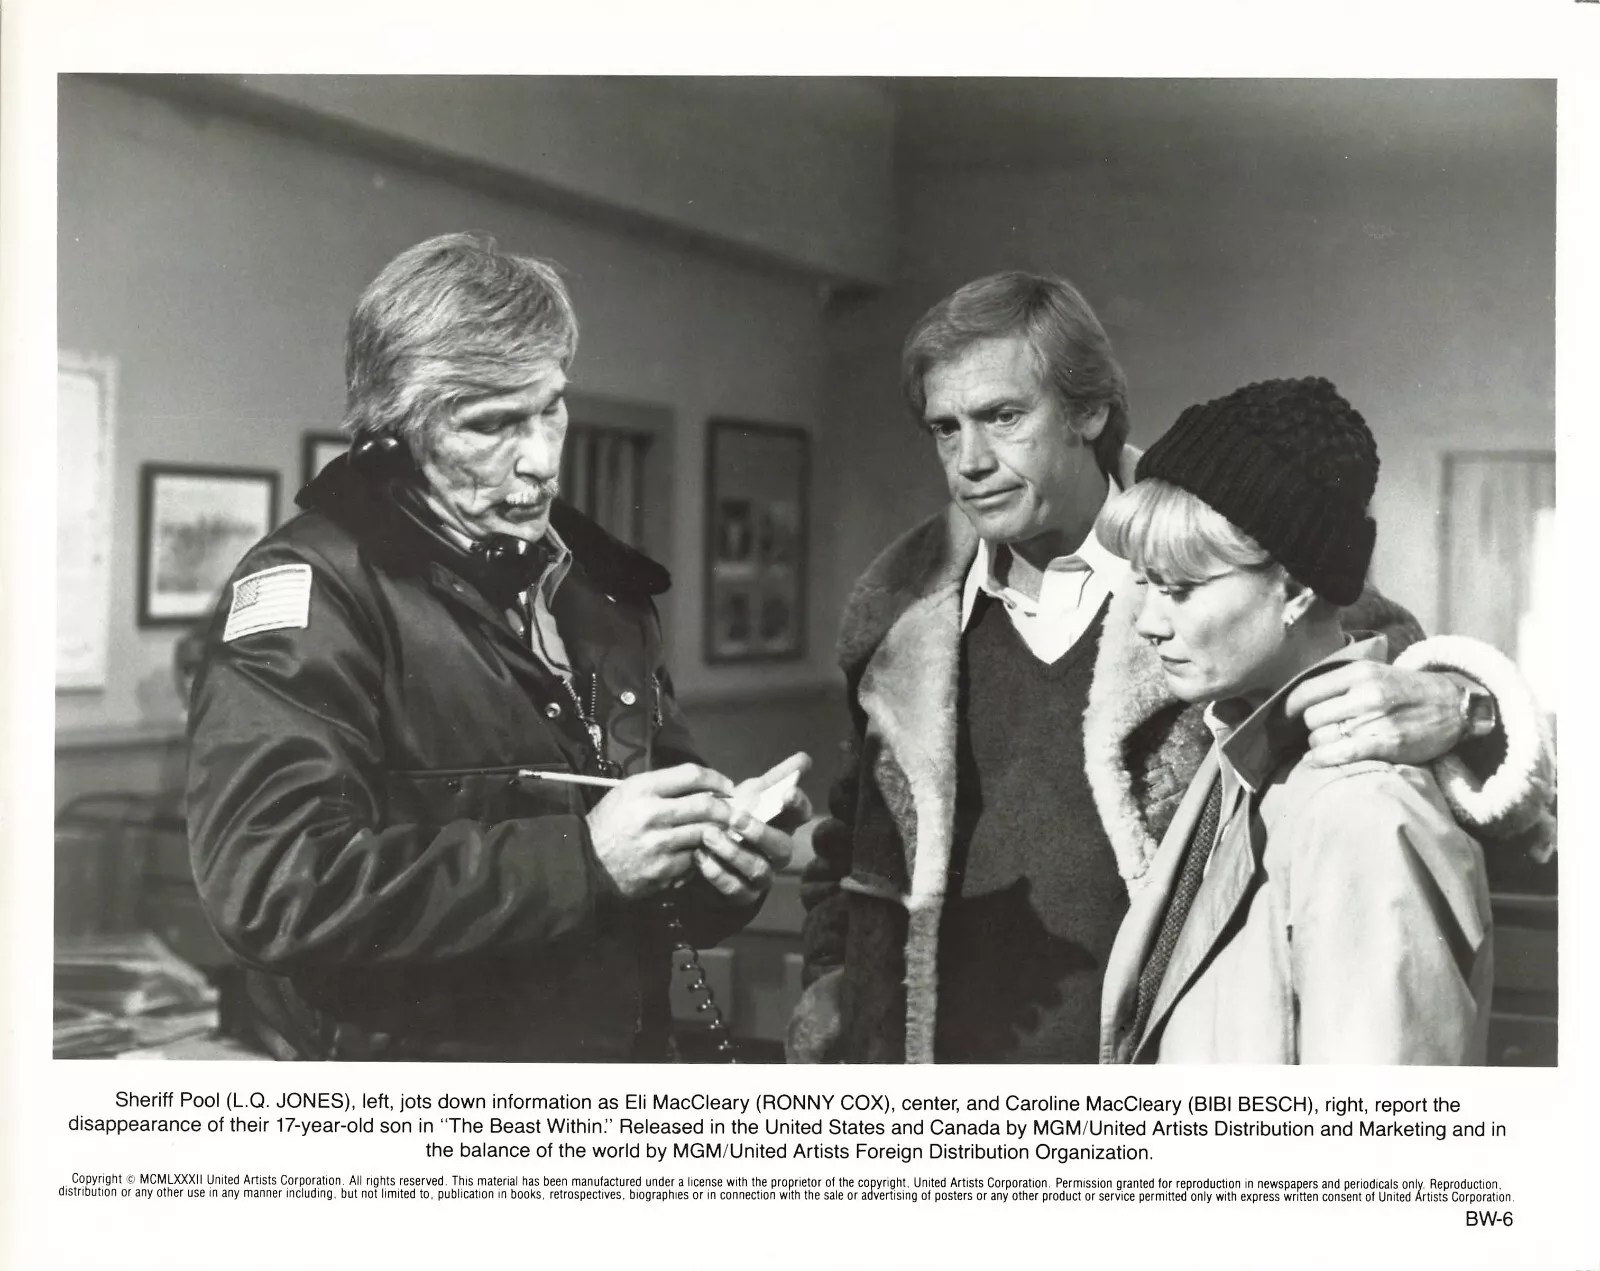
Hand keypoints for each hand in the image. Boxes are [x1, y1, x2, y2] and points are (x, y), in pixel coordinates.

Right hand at [585, 763, 735, 899]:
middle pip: (706, 805)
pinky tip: (701, 851)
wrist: (588, 864)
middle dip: (725, 808)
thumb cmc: (609, 823)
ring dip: (718, 832)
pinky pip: (695, 858)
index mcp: (642, 789)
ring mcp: (659, 845)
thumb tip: (702, 785)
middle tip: (732, 811)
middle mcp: (652, 814)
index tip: (727, 786)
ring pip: (705, 833)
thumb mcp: (627, 792)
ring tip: (722, 830)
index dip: (716, 778)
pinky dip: (702, 854)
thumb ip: (662, 786)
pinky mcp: (664, 870)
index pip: (691, 775)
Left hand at [695, 753, 813, 904]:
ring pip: (757, 868)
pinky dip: (716, 873)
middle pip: (781, 847)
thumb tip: (805, 757)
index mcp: (784, 825)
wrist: (711, 855)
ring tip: (708, 836)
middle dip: (759, 832)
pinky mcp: (743, 895)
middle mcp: (779, 853)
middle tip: (734, 817)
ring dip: (733, 852)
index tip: (786, 792)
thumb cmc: (737, 820)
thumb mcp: (753, 796)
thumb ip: (776, 778)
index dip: (797, 804)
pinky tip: (699, 856)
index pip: (801, 815)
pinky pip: (734, 888)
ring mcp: (763, 876)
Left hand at [1286, 663, 1466, 767]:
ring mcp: (1376, 720)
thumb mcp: (1375, 671)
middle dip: (1309, 727)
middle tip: (1319, 730)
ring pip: (1322, 738)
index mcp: (1360, 672)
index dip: (1289, 707)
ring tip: (1328, 743)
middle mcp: (1366, 694)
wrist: (1455, 706)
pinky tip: (1316, 760)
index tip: (1285, 715)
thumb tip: (1298, 698)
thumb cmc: (1406, 690)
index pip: (1306, 691)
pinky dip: (1322, 759)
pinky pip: (1341, 754)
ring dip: (1318, 745)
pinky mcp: (1388, 744)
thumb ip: (1341, 681)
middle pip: (1312, 717)